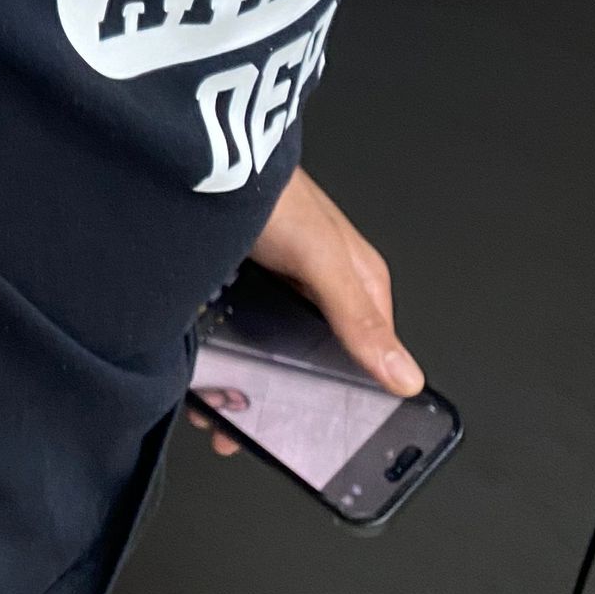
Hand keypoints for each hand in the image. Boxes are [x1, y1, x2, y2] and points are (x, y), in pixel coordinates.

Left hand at [190, 168, 422, 456]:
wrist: (199, 151)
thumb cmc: (268, 190)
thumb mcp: (319, 257)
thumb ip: (357, 316)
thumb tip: (404, 376)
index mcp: (357, 283)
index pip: (367, 359)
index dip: (345, 403)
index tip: (316, 441)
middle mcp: (318, 287)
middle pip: (308, 361)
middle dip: (275, 400)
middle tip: (239, 431)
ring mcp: (274, 284)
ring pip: (263, 352)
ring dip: (237, 385)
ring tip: (207, 411)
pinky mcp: (232, 279)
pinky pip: (229, 331)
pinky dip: (212, 358)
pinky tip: (190, 376)